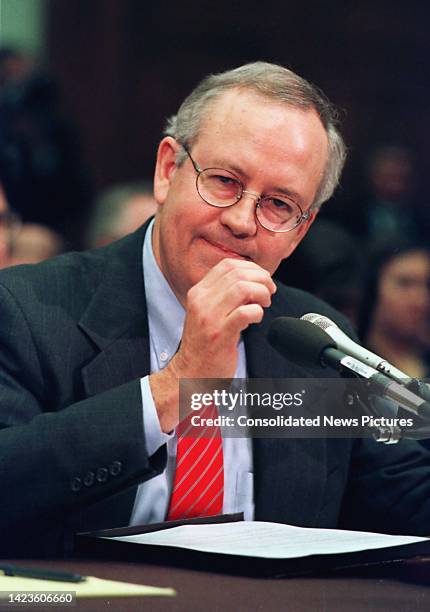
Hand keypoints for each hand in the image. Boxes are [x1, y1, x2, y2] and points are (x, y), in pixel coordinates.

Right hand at [149, 258, 275, 431]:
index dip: (251, 268)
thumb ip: (223, 295)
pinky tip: (257, 319)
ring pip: (243, 288)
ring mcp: (209, 318)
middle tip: (269, 292)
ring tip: (264, 304)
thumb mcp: (208, 312)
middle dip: (261, 279)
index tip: (261, 279)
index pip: (227, 265)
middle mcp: (201, 301)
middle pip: (238, 273)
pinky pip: (245, 312)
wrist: (190, 373)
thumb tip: (251, 280)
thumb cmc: (205, 344)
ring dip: (262, 293)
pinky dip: (257, 312)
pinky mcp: (220, 335)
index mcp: (198, 292)